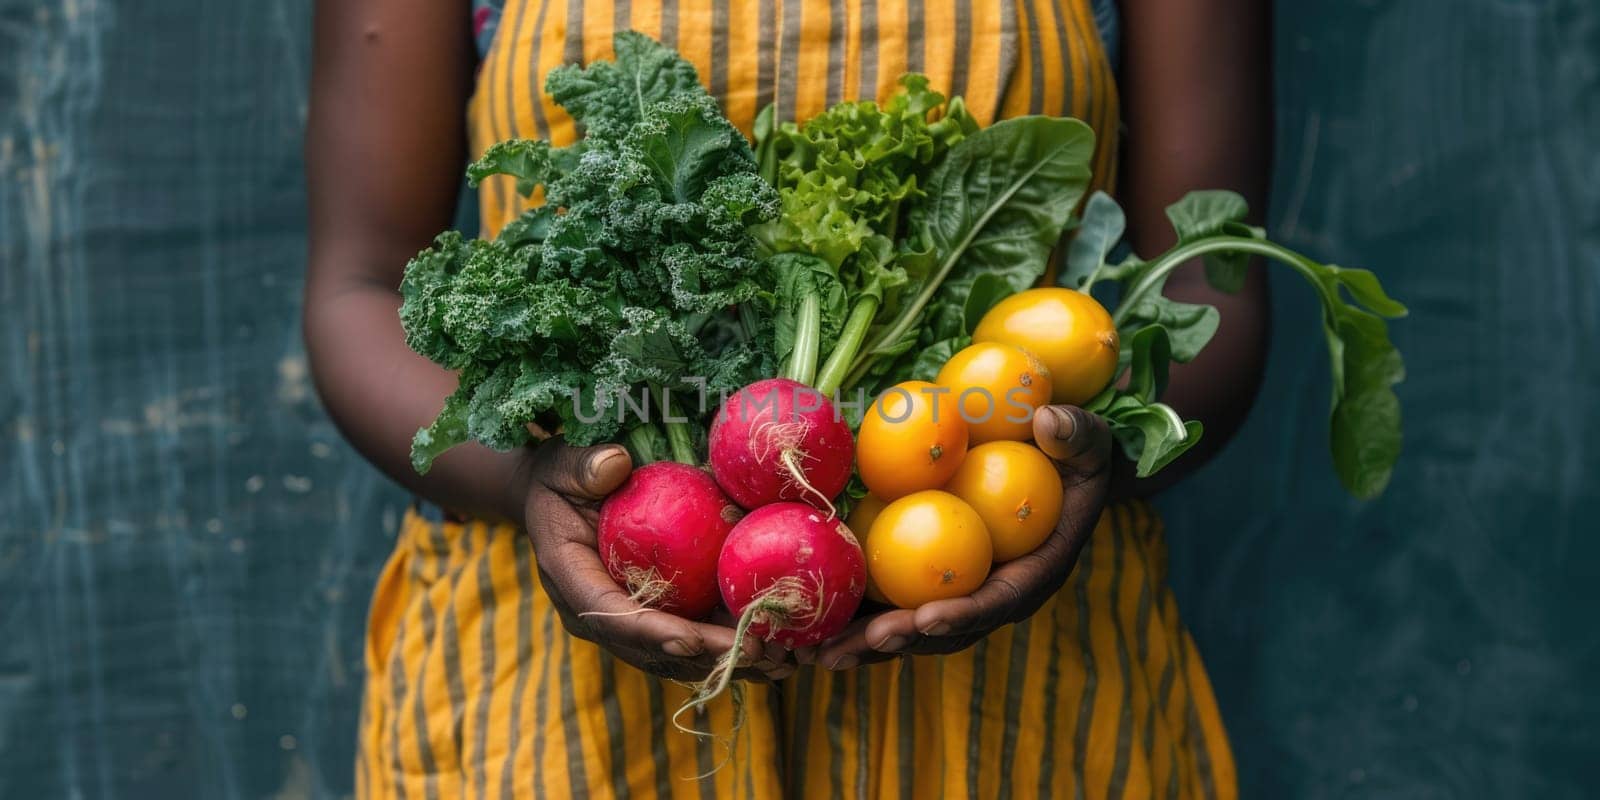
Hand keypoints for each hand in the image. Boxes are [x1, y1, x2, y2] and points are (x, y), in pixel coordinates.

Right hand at [521, 439, 792, 681]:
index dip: (651, 631)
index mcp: (571, 579)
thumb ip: (583, 467)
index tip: (692, 638)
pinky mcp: (648, 616)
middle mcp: (595, 614)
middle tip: (755, 653)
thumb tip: (617, 465)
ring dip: (724, 661)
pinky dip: (725, 645)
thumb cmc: (560, 480)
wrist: (555, 499)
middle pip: (652, 648)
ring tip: (777, 660)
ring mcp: (622, 622)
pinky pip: (687, 639)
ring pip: (675, 655)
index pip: (611, 615)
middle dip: (704, 655)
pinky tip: (772, 647)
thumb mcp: (562, 466)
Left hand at [809, 405, 1113, 669]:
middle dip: (901, 640)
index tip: (928, 618)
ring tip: (817, 652)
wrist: (1063, 473)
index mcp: (1035, 570)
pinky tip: (807, 619)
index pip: (999, 599)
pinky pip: (892, 598)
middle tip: (858, 644)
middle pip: (944, 629)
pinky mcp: (932, 577)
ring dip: (866, 642)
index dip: (964, 613)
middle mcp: (995, 593)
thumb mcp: (1087, 439)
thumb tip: (1050, 420)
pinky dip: (855, 611)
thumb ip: (1076, 433)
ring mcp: (961, 590)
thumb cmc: (1077, 454)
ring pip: (911, 626)